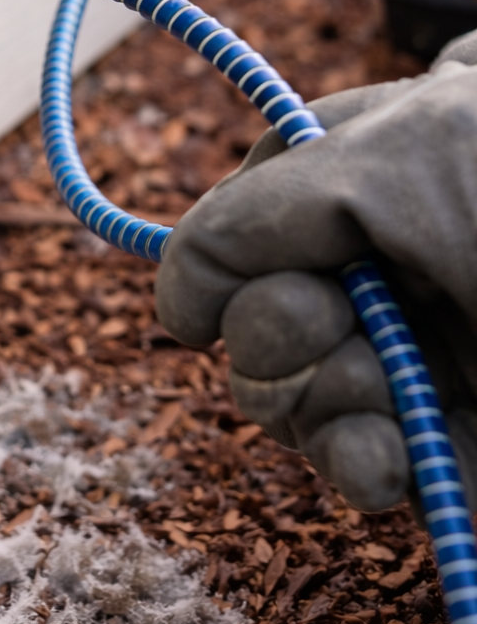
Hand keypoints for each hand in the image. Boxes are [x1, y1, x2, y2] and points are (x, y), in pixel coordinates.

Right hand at [155, 33, 476, 512]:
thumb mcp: (414, 159)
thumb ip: (270, 199)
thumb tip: (175, 293)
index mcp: (400, 163)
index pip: (259, 198)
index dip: (238, 244)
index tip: (261, 272)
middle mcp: (402, 258)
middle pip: (256, 298)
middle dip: (276, 327)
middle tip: (340, 326)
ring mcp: (427, 349)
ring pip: (283, 385)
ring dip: (312, 399)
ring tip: (385, 396)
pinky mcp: (454, 438)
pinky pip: (349, 459)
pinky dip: (350, 464)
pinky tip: (389, 463)